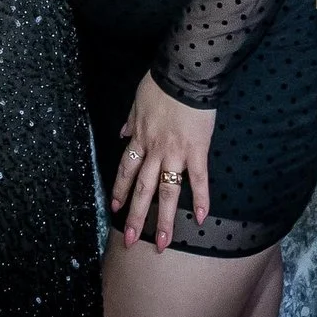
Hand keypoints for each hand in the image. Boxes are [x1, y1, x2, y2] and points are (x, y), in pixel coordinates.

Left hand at [112, 74, 215, 249]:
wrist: (184, 74)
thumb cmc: (161, 84)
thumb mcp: (137, 101)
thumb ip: (130, 121)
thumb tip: (122, 134)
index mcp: (140, 138)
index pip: (126, 169)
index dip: (120, 189)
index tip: (115, 207)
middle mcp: (154, 151)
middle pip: (142, 189)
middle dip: (135, 216)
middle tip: (130, 240)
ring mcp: (176, 153)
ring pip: (166, 191)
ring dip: (163, 219)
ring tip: (162, 243)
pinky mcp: (197, 150)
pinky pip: (198, 178)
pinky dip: (201, 198)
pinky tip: (201, 218)